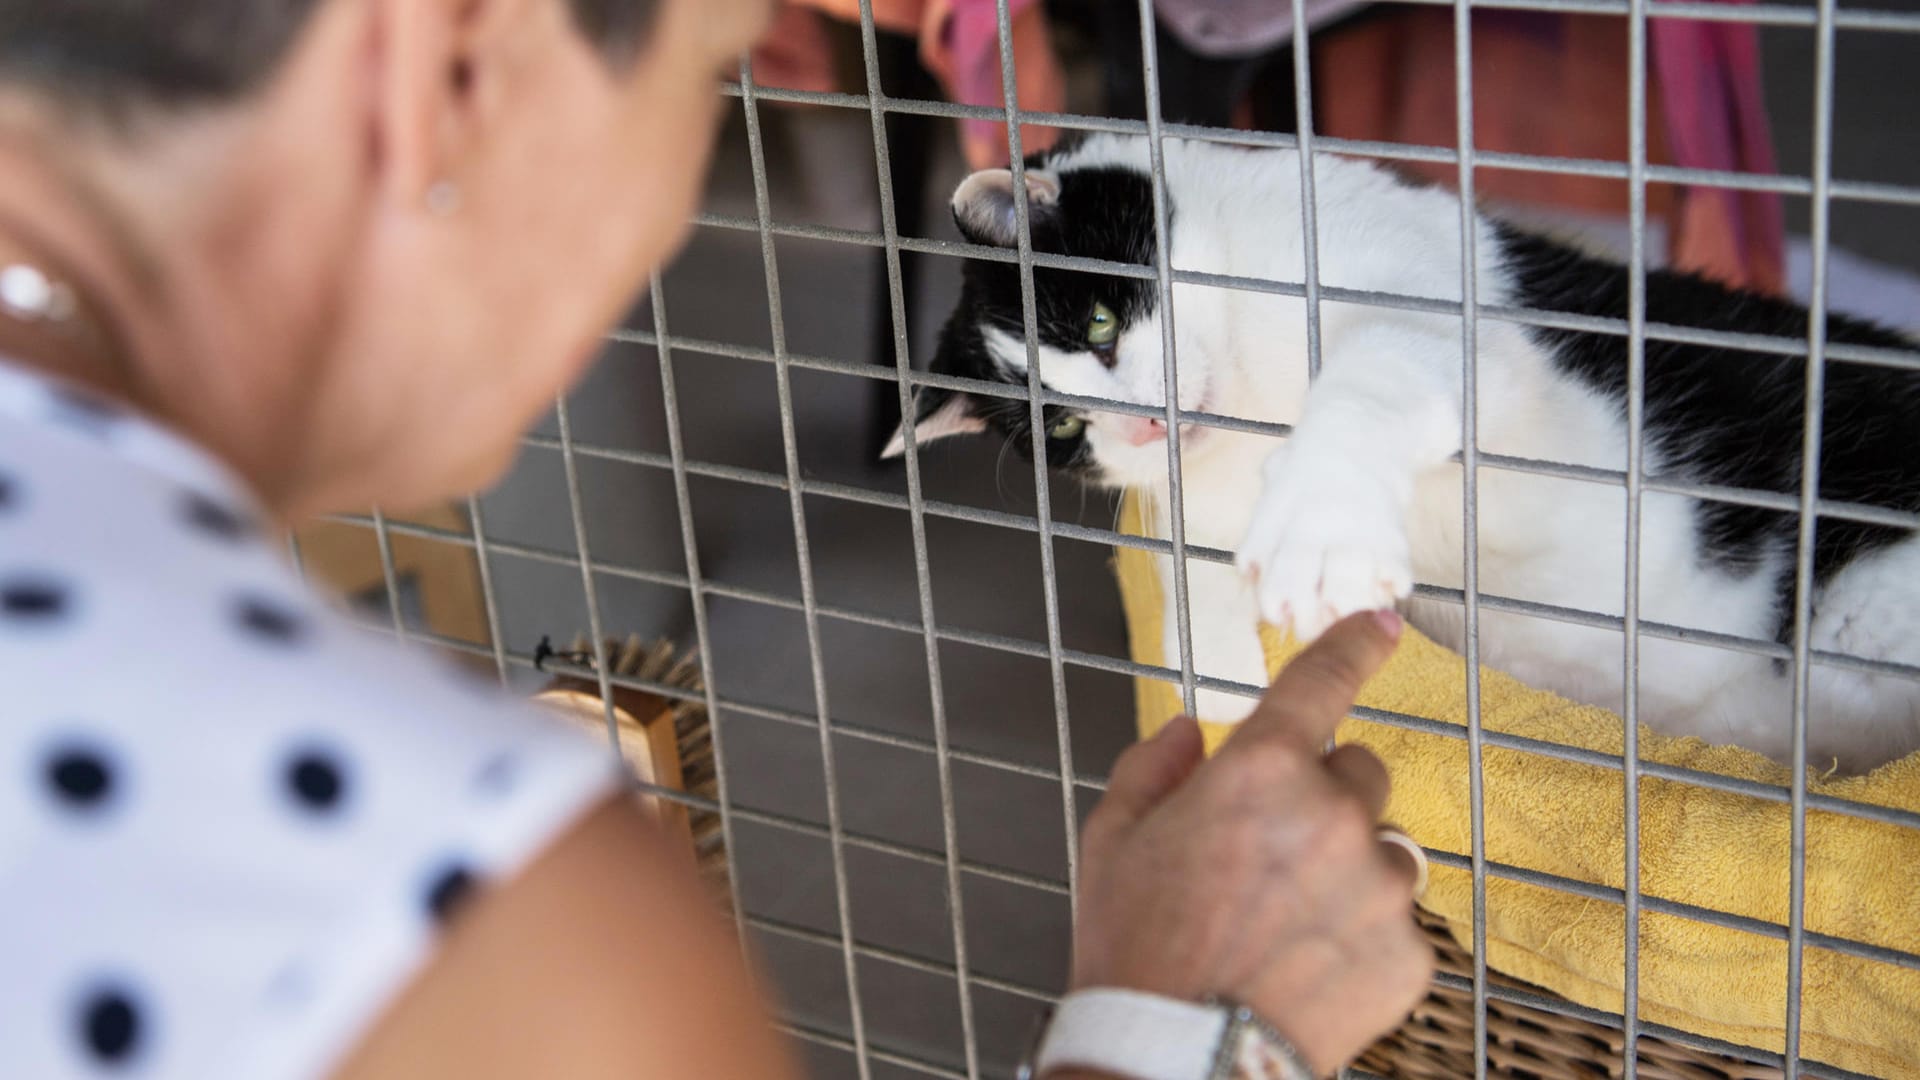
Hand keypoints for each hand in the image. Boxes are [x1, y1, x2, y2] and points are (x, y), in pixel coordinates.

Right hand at [1068, 611, 1432, 1075]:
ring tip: (1287, 927)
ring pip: (1383, 850)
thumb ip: (1153, 768)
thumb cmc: (1135, 948)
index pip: (1322, 684)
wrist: (1176, 1057)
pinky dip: (1360, 938)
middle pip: (1358, 772)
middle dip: (1322, 798)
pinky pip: (1395, 924)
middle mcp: (1332, 815)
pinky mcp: (1408, 953)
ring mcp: (1379, 886)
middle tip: (1268, 857)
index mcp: (1260, 771)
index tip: (1384, 624)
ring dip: (1348, 870)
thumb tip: (1192, 733)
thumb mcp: (1112, 841)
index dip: (1355, 645)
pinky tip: (1306, 970)